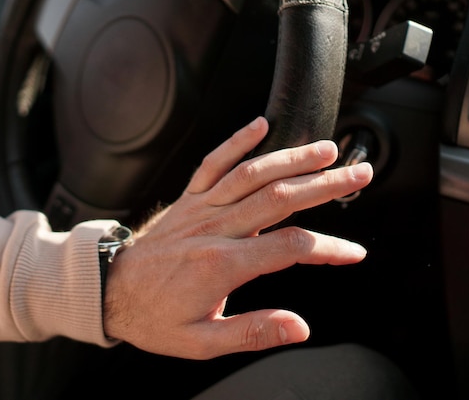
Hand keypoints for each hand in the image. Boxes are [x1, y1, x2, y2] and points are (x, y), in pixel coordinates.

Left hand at [103, 117, 372, 359]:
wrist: (110, 292)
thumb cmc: (154, 318)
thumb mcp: (202, 342)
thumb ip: (252, 332)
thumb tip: (299, 327)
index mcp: (223, 265)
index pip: (290, 248)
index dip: (328, 248)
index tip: (353, 252)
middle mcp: (214, 229)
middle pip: (279, 198)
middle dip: (324, 184)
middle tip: (358, 174)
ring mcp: (200, 208)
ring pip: (252, 174)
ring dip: (292, 158)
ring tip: (326, 150)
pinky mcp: (188, 198)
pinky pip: (213, 162)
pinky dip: (236, 141)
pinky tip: (260, 125)